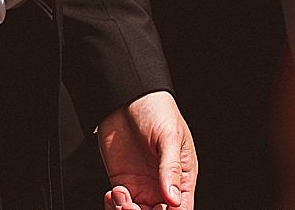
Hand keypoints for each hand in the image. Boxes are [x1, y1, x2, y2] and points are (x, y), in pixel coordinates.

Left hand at [98, 90, 194, 208]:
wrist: (125, 95)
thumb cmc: (156, 109)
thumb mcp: (169, 136)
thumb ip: (170, 168)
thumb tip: (173, 199)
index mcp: (181, 177)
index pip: (181, 208)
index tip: (159, 209)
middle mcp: (162, 185)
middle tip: (133, 205)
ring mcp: (141, 184)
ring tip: (121, 196)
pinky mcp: (122, 180)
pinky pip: (119, 203)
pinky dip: (114, 205)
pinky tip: (113, 193)